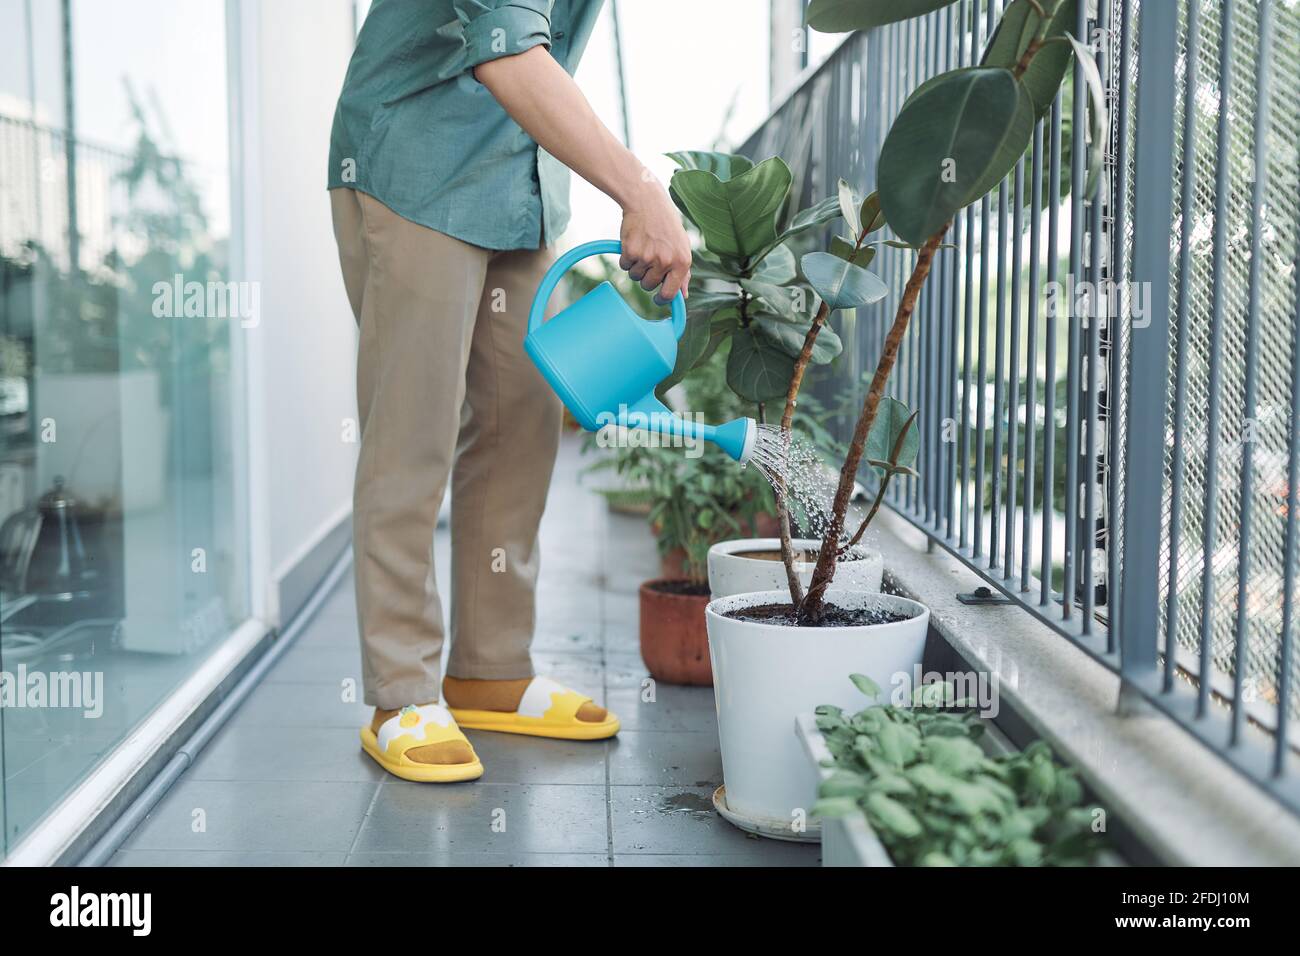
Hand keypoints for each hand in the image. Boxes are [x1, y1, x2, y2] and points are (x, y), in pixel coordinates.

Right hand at [618, 176, 691, 304]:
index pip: (670, 293)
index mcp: (682, 261)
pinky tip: (634, 242)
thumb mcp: (681, 246)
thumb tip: (683, 295)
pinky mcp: (630, 251)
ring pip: (635, 276)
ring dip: (636, 266)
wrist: (647, 201)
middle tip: (650, 256)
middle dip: (647, 276)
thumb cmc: (666, 224)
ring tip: (643, 246)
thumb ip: (683, 272)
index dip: (662, 299)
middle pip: (648, 286)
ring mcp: (647, 257)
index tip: (658, 299)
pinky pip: (624, 266)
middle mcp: (666, 261)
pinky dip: (626, 257)